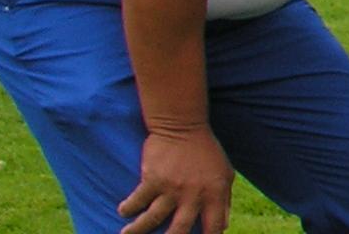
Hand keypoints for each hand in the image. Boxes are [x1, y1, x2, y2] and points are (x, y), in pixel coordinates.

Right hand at [117, 124, 232, 233]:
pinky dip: (129, 208)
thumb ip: (223, 200)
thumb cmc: (206, 151)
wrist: (183, 126)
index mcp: (215, 193)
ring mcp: (172, 188)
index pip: (215, 226)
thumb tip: (223, 225)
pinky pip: (138, 200)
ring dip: (138, 230)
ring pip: (152, 219)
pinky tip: (123, 211)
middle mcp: (194, 194)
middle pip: (180, 230)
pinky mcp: (152, 179)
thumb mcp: (225, 174)